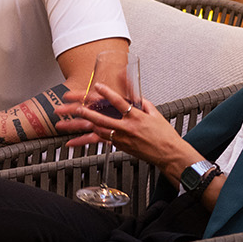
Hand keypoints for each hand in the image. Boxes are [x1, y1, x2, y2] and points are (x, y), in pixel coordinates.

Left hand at [58, 82, 189, 173]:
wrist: (169, 154)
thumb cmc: (165, 136)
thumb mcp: (156, 115)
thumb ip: (143, 103)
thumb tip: (135, 95)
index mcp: (137, 117)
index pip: (119, 102)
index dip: (107, 93)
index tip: (97, 86)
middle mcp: (128, 128)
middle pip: (103, 119)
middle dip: (87, 113)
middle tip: (77, 108)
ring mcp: (123, 139)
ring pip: (100, 131)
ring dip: (86, 126)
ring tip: (73, 122)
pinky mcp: (120, 147)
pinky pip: (103, 141)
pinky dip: (91, 139)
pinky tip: (80, 139)